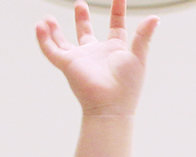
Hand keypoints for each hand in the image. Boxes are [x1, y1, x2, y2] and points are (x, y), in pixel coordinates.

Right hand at [36, 0, 158, 115]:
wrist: (111, 107)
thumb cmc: (127, 87)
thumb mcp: (138, 57)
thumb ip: (144, 36)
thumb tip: (155, 18)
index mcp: (115, 51)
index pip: (116, 26)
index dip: (117, 11)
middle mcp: (96, 54)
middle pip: (86, 33)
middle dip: (82, 19)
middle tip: (80, 4)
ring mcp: (81, 59)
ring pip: (63, 42)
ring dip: (55, 30)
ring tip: (48, 18)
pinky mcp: (68, 64)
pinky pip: (50, 50)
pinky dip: (43, 38)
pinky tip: (40, 26)